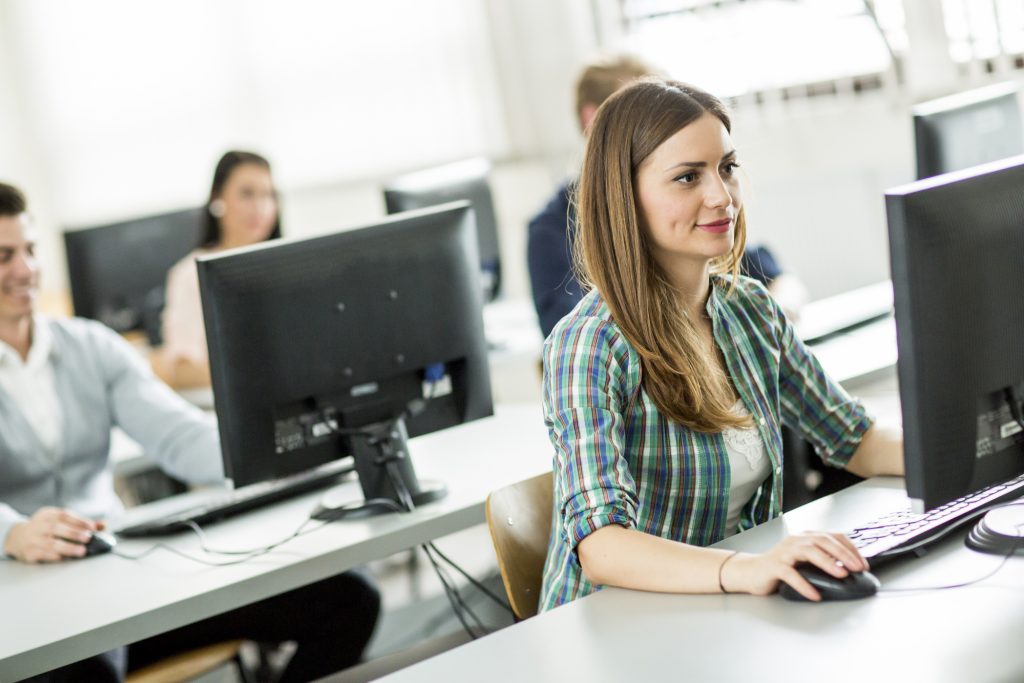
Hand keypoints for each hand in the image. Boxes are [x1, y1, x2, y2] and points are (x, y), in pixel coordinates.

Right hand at [3, 507, 105, 563]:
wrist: (16, 537)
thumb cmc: (45, 528)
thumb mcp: (59, 521)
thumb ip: (81, 523)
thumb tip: (104, 525)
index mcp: (48, 514)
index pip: (64, 515)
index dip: (78, 521)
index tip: (91, 527)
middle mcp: (38, 525)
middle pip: (56, 528)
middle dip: (74, 533)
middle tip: (88, 538)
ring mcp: (32, 539)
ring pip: (50, 543)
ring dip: (67, 548)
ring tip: (81, 551)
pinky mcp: (28, 553)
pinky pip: (42, 555)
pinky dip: (54, 556)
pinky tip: (64, 558)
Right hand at [720, 532, 866, 600]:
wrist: (750, 572)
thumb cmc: (780, 567)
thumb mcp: (804, 561)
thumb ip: (822, 560)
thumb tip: (849, 570)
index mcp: (805, 537)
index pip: (832, 536)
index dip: (850, 548)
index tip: (863, 564)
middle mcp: (795, 540)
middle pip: (822, 541)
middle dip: (843, 554)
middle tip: (858, 568)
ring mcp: (783, 552)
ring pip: (808, 551)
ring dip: (827, 563)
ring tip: (841, 574)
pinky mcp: (773, 566)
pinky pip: (790, 574)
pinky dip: (804, 584)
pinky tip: (815, 595)